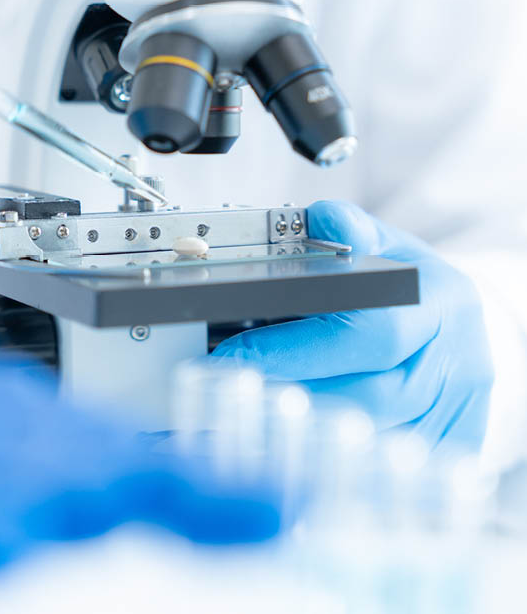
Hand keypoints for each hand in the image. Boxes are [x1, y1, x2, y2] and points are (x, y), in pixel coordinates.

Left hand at [212, 201, 492, 448]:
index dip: (297, 350)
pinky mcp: (450, 446)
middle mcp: (455, 362)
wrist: (462, 327)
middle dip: (288, 396)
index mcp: (438, 303)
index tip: (235, 355)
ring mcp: (455, 411)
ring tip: (243, 420)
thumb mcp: (386, 243)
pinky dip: (334, 463)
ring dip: (302, 435)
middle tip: (224, 393)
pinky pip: (387, 468)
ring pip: (372, 439)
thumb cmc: (412, 285)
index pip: (369, 333)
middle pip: (368, 396)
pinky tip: (286, 452)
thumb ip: (349, 228)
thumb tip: (326, 219)